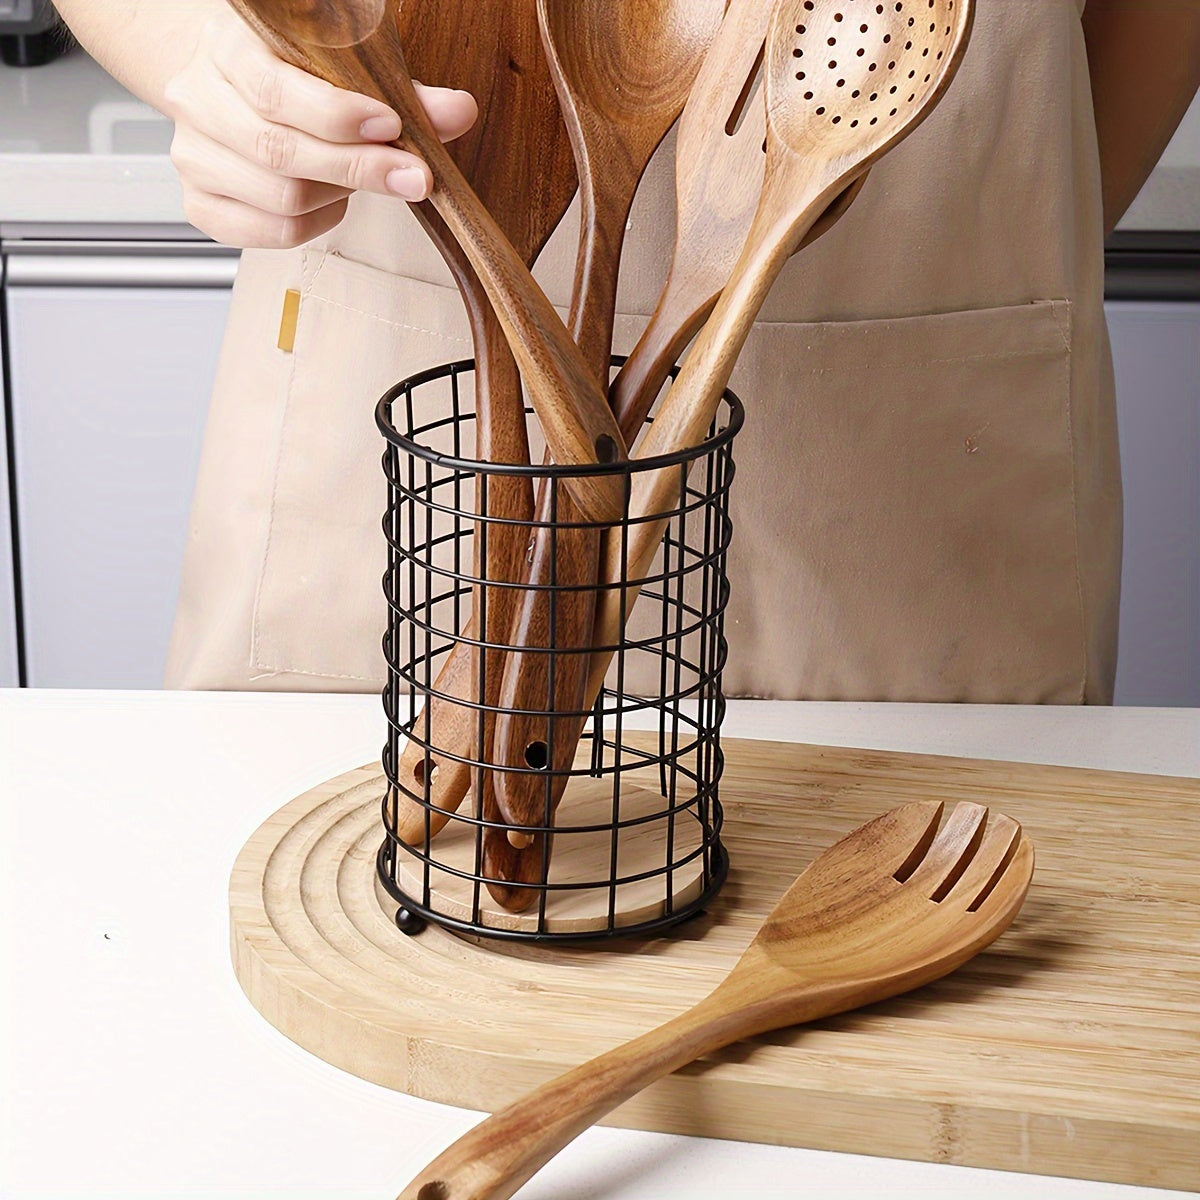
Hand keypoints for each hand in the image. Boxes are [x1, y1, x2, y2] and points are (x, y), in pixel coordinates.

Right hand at [161, 9, 477, 248]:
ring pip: (279, 197)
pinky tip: (330, 203)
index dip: (338, 116)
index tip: (390, 126)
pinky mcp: (199, 203)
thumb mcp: (341, 65)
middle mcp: (197, 98)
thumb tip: (460, 111)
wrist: (230, 84)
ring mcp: (192, 155)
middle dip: (359, 168)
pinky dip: (313, 226)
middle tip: (413, 176)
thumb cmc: (292, 73)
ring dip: (338, 195)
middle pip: (280, 152)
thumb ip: (402, 91)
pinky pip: (267, 232)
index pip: (275, 90)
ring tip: (359, 178)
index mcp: (227, 46)